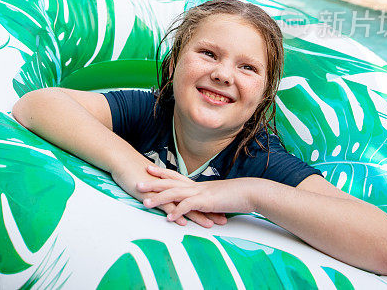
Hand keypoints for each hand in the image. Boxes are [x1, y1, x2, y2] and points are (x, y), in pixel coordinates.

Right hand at [112, 164, 226, 227]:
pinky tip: (183, 222)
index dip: (207, 204)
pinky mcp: (151, 194)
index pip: (194, 196)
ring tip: (210, 224)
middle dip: (209, 210)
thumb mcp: (152, 181)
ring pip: (183, 204)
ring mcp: (162, 191)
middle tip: (224, 219)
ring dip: (197, 215)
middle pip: (193, 200)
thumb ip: (162, 189)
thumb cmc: (134, 170)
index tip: (220, 211)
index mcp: (172, 184)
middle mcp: (170, 187)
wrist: (122, 160)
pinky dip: (174, 213)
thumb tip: (168, 197)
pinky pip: (165, 205)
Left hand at [137, 166, 253, 221]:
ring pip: (175, 194)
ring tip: (145, 202)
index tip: (148, 168)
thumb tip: (197, 202)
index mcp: (197, 184)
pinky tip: (169, 218)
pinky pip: (189, 206)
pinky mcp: (207, 202)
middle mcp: (196, 186)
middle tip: (136, 183)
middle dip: (152, 183)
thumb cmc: (234, 195)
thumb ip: (204, 198)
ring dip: (159, 198)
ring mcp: (200, 193)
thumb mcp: (215, 196)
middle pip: (170, 183)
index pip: (175, 176)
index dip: (161, 172)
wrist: (249, 193)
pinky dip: (178, 211)